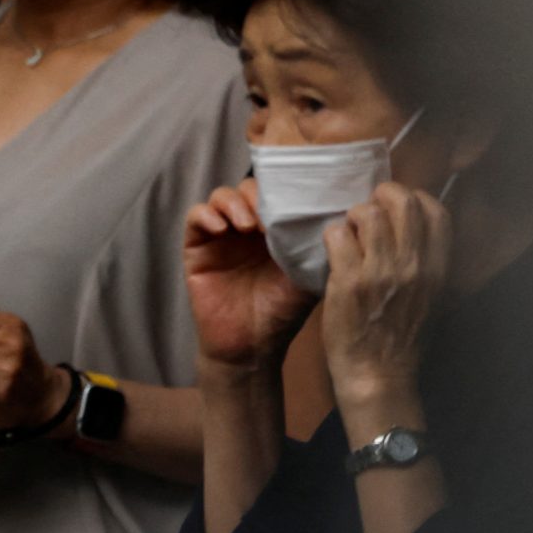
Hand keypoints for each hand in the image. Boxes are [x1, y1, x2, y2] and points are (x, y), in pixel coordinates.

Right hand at [185, 177, 313, 368]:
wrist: (250, 345)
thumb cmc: (281, 312)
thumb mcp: (309, 274)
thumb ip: (318, 245)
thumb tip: (338, 213)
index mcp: (276, 230)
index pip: (277, 192)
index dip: (283, 191)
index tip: (293, 205)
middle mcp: (247, 228)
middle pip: (248, 188)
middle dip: (258, 196)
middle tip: (267, 218)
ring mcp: (220, 236)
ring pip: (221, 196)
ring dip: (233, 203)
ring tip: (246, 226)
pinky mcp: (197, 248)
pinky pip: (195, 217)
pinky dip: (206, 215)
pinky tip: (220, 229)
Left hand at [320, 183, 451, 413]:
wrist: (379, 376)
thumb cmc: (402, 339)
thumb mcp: (430, 298)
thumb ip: (425, 263)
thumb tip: (410, 230)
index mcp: (437, 269)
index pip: (435, 211)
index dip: (415, 198)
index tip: (396, 208)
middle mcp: (414, 266)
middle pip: (403, 201)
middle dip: (381, 196)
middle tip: (366, 212)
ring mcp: (381, 272)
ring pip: (367, 213)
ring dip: (353, 216)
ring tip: (349, 234)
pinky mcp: (349, 282)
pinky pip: (337, 235)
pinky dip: (332, 235)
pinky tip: (333, 250)